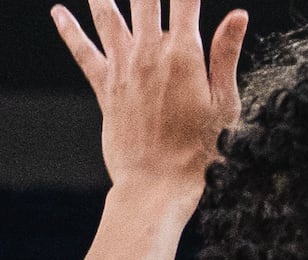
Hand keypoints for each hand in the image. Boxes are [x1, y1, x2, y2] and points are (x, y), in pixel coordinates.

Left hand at [50, 0, 243, 197]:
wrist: (157, 183)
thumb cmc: (201, 151)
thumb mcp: (225, 103)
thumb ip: (226, 55)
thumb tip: (239, 15)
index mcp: (184, 56)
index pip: (185, 2)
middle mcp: (149, 54)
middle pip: (145, 0)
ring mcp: (123, 68)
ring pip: (108, 17)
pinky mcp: (105, 86)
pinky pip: (82, 51)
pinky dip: (69, 30)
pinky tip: (58, 13)